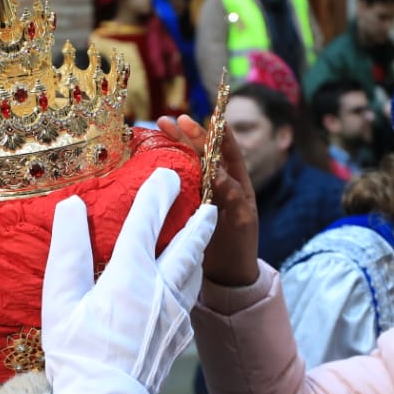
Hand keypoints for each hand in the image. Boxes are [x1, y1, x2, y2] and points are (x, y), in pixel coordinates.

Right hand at [42, 168, 216, 393]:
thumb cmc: (75, 355)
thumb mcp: (59, 299)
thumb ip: (68, 249)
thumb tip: (73, 207)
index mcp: (129, 276)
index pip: (147, 221)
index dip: (157, 192)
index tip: (166, 172)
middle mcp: (160, 290)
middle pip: (189, 244)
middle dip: (199, 219)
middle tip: (208, 202)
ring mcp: (175, 315)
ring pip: (195, 272)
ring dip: (199, 249)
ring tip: (199, 235)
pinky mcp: (179, 337)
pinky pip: (191, 297)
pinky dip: (191, 278)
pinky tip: (184, 281)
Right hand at [155, 114, 261, 286]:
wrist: (228, 277)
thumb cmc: (241, 248)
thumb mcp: (242, 220)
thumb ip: (232, 194)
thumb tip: (216, 169)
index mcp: (237, 184)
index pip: (228, 152)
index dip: (217, 133)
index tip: (205, 117)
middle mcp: (219, 185)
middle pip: (203, 154)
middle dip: (188, 135)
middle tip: (170, 120)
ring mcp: (201, 195)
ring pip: (188, 165)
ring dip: (175, 147)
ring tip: (159, 128)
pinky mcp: (187, 207)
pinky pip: (177, 184)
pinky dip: (166, 171)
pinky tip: (151, 159)